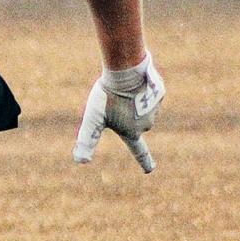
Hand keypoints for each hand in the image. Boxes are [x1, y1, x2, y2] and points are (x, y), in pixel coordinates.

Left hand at [72, 53, 164, 172]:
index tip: (149, 169)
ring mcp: (156, 108)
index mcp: (132, 132)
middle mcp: (147, 123)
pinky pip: (146, 90)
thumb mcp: (93, 119)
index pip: (139, 151)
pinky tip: (132, 80)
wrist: (126, 71)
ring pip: (139, 105)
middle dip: (122, 112)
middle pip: (132, 121)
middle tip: (113, 100)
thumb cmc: (107, 97)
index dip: (144, 161)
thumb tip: (80, 161)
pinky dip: (138, 87)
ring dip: (130, 98)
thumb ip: (87, 140)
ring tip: (122, 89)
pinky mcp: (159, 92)